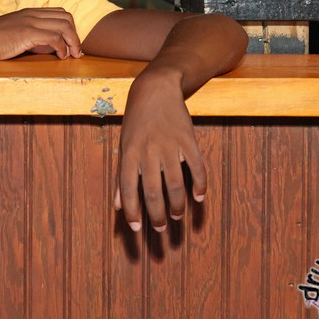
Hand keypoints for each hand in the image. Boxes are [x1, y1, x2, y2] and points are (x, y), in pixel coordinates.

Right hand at [0, 8, 82, 60]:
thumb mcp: (13, 33)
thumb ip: (29, 35)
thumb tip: (46, 46)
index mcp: (29, 12)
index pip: (59, 13)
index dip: (69, 29)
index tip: (71, 44)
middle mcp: (33, 14)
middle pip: (67, 18)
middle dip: (75, 35)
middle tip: (75, 51)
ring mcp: (31, 22)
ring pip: (65, 26)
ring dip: (73, 42)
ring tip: (72, 55)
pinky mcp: (28, 33)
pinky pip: (55, 38)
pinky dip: (62, 48)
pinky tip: (60, 56)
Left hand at [114, 68, 205, 232]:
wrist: (155, 89)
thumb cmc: (136, 123)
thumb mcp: (124, 147)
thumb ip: (121, 177)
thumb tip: (118, 206)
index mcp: (129, 153)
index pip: (128, 188)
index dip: (132, 211)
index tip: (137, 229)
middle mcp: (148, 151)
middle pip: (153, 191)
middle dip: (157, 214)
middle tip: (161, 228)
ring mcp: (169, 145)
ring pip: (175, 184)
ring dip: (178, 204)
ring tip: (177, 216)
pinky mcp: (188, 140)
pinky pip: (196, 167)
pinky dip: (200, 185)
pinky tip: (199, 198)